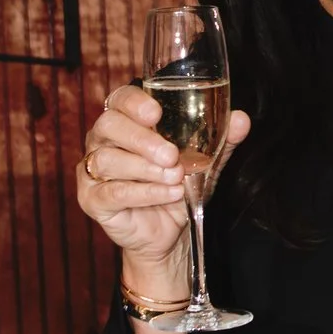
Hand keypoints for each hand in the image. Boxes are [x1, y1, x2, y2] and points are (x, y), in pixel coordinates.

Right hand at [74, 82, 248, 285]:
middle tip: (172, 155)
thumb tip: (241, 120)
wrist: (169, 234)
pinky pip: (112, 192)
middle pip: (109, 126)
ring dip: (145, 169)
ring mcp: (92, 170)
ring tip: (175, 177)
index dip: (134, 103)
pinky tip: (169, 194)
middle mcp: (103, 141)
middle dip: (141, 139)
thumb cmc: (178, 186)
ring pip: (108, 160)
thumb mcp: (204, 162)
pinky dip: (143, 192)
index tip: (156, 114)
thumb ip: (221, 140)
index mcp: (126, 121)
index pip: (120, 99)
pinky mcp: (91, 199)